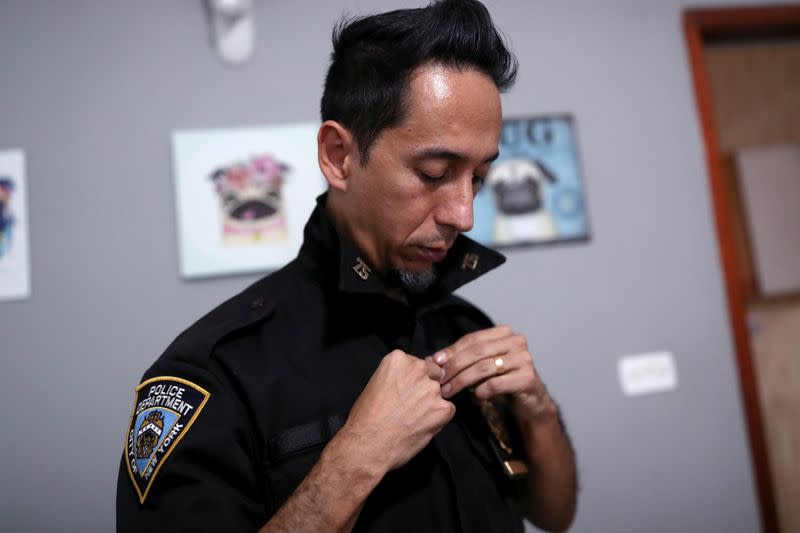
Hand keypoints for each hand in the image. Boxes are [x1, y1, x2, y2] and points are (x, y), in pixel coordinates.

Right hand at [340, 350, 454, 473]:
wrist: (368, 444)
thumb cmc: (366, 418)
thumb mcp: (377, 382)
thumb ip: (398, 376)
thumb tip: (413, 380)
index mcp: (399, 359)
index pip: (417, 363)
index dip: (413, 379)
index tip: (404, 390)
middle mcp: (417, 369)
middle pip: (433, 373)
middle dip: (425, 387)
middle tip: (411, 404)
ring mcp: (431, 389)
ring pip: (441, 392)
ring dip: (431, 403)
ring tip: (412, 418)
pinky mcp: (442, 409)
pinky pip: (449, 409)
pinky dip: (439, 418)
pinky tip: (421, 425)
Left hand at [434, 326, 553, 423]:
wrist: (529, 402)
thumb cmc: (502, 381)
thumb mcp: (480, 367)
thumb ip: (460, 360)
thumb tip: (431, 359)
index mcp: (503, 333)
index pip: (472, 339)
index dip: (452, 351)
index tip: (435, 363)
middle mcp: (516, 341)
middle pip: (476, 352)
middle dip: (454, 366)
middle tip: (439, 380)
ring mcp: (524, 358)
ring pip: (484, 367)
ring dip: (462, 380)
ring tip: (449, 391)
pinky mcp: (527, 378)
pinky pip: (497, 383)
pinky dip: (482, 390)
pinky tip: (475, 396)